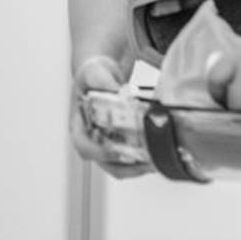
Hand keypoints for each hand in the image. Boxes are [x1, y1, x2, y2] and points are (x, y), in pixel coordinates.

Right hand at [69, 56, 149, 178]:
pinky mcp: (122, 145)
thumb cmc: (92, 76)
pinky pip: (133, 159)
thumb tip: (117, 90)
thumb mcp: (93, 72)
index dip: (101, 153)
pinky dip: (146, 159)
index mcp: (79, 128)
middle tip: (150, 161)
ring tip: (160, 160)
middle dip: (130, 167)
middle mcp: (92, 141)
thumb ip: (101, 79)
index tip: (118, 150)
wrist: (101, 76)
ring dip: (141, 167)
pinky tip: (161, 153)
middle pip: (108, 164)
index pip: (85, 148)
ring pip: (123, 167)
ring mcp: (108, 146)